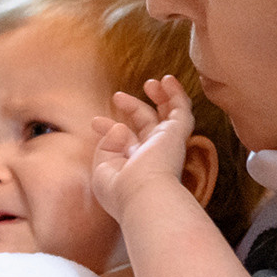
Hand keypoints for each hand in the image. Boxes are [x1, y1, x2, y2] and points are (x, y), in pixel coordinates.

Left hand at [89, 76, 194, 219]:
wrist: (143, 196)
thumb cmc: (121, 191)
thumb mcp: (103, 169)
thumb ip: (107, 146)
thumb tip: (120, 126)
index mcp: (137, 166)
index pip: (126, 142)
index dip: (109, 128)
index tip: (95, 122)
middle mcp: (155, 155)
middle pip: (148, 126)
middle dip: (133, 109)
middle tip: (117, 96)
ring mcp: (167, 144)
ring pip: (170, 116)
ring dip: (161, 98)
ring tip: (151, 82)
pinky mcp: (176, 134)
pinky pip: (182, 110)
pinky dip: (176, 94)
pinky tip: (168, 80)